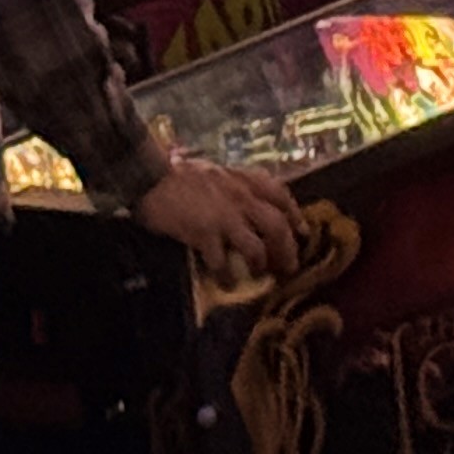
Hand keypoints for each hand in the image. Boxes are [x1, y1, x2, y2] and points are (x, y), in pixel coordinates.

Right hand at [135, 157, 302, 281]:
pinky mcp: (205, 233)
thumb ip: (234, 184)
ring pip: (257, 246)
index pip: (280, 195)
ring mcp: (225, 216)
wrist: (150, 175)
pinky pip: (223, 261)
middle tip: (289, 266)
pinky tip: (227, 283)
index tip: (303, 231)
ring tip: (260, 275)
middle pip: (277, 226)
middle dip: (287, 249)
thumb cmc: (178, 173)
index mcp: (244, 180)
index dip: (295, 215)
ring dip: (262, 264)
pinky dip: (227, 275)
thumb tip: (246, 199)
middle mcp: (241, 197)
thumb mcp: (216, 171)